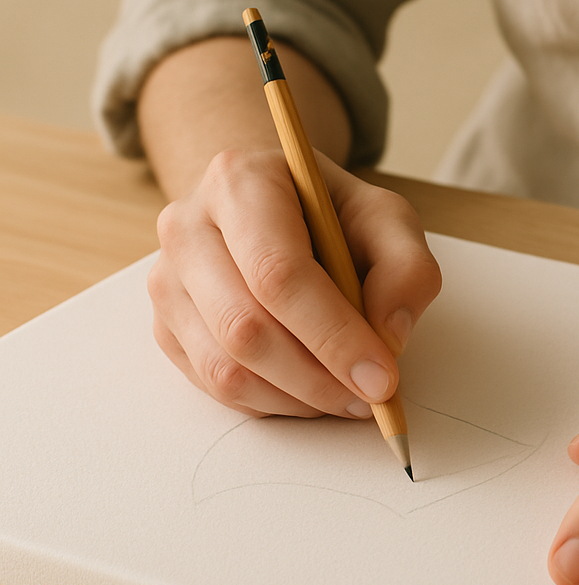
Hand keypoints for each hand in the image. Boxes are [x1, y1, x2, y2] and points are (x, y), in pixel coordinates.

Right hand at [147, 148, 440, 417]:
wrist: (275, 211)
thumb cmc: (331, 215)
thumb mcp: (387, 220)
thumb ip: (406, 269)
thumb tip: (389, 337)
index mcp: (241, 183)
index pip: (279, 273)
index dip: (334, 335)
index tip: (381, 379)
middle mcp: (188, 228)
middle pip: (245, 327)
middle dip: (318, 377)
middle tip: (370, 398)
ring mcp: (168, 281)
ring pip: (225, 368)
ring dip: (297, 398)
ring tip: (346, 395)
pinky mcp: (166, 326)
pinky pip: (213, 386)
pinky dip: (272, 402)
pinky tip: (309, 388)